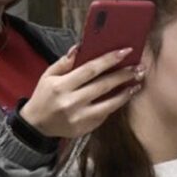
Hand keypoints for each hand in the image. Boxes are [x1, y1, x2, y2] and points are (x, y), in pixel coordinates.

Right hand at [19, 45, 141, 139]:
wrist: (36, 125)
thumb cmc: (44, 96)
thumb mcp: (48, 76)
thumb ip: (65, 62)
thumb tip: (81, 47)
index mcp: (61, 86)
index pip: (90, 69)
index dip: (109, 60)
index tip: (126, 52)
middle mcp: (71, 102)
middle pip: (103, 86)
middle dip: (123, 75)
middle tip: (139, 68)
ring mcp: (79, 117)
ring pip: (109, 104)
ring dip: (125, 93)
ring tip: (137, 83)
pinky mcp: (85, 129)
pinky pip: (104, 115)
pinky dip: (115, 105)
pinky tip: (124, 96)